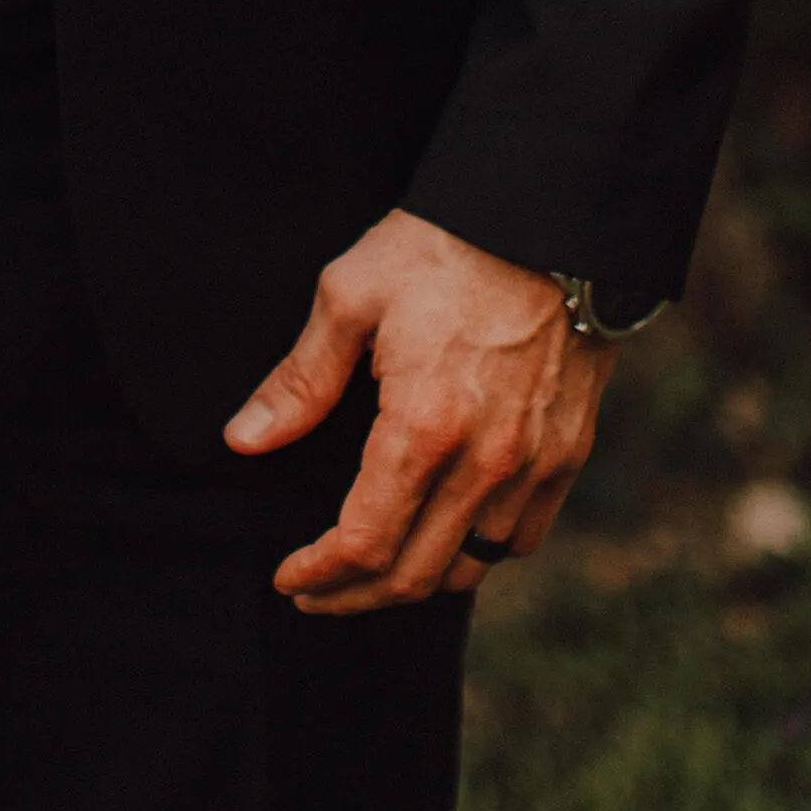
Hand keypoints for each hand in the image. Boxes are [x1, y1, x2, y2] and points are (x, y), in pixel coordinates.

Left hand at [224, 207, 613, 612]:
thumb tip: (243, 440)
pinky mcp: (568, 452)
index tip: (289, 577)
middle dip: (354, 595)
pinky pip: (521, 538)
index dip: (319, 573)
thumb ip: (300, 380)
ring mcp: (534, 463)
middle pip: (415, 574)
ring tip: (372, 569)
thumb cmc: (443, 247)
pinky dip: (477, 554)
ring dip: (414, 581)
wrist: (550, 216)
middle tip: (316, 590)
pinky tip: (445, 536)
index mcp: (423, 427)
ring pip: (471, 566)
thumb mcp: (351, 296)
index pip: (365, 543)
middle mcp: (485, 462)